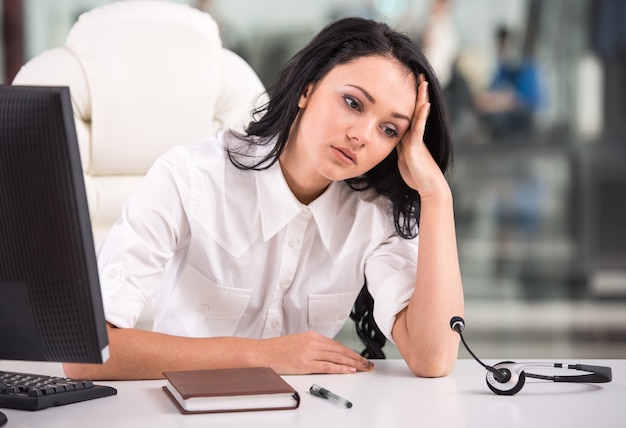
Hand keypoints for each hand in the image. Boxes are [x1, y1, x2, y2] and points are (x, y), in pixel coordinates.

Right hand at [257, 331, 373, 374]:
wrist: (262, 353)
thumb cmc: (277, 349)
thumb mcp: (299, 342)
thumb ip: (314, 346)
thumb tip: (328, 355)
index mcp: (312, 336)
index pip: (337, 345)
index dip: (351, 352)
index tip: (361, 357)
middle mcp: (313, 342)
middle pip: (340, 351)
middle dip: (356, 358)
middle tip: (368, 364)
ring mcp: (309, 352)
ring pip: (337, 358)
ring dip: (353, 363)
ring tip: (363, 368)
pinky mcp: (305, 363)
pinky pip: (327, 366)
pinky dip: (340, 368)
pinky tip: (350, 370)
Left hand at [396, 75, 447, 198]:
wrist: (428, 187)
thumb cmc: (416, 176)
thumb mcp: (402, 158)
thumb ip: (398, 146)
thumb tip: (389, 138)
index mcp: (410, 137)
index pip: (407, 114)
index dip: (407, 100)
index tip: (407, 85)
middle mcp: (415, 135)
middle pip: (415, 109)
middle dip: (416, 93)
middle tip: (418, 75)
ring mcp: (417, 139)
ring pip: (418, 114)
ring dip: (420, 98)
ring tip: (422, 81)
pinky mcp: (417, 146)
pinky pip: (419, 128)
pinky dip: (421, 116)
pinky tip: (424, 104)